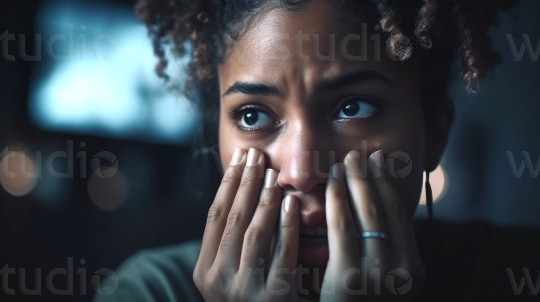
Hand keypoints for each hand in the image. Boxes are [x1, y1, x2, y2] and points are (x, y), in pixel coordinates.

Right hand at [193, 148, 300, 301]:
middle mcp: (218, 281)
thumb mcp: (231, 275)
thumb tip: (243, 191)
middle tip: (257, 155)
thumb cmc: (251, 301)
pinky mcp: (274, 298)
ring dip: (263, 198)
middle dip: (245, 182)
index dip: (227, 184)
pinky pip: (281, 254)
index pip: (214, 216)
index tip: (240, 157)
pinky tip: (291, 202)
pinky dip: (286, 226)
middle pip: (233, 219)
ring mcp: (244, 291)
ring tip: (273, 172)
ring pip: (254, 233)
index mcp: (204, 271)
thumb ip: (232, 243)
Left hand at [320, 150, 425, 300]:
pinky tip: (332, 185)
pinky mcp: (350, 280)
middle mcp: (403, 271)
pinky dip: (338, 202)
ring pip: (368, 215)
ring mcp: (379, 277)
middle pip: (386, 210)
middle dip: (371, 177)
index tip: (378, 161)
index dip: (389, 184)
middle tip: (358, 154)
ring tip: (344, 163)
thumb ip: (382, 248)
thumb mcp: (381, 278)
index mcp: (414, 269)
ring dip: (356, 183)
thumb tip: (375, 206)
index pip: (401, 214)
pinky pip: (343, 230)